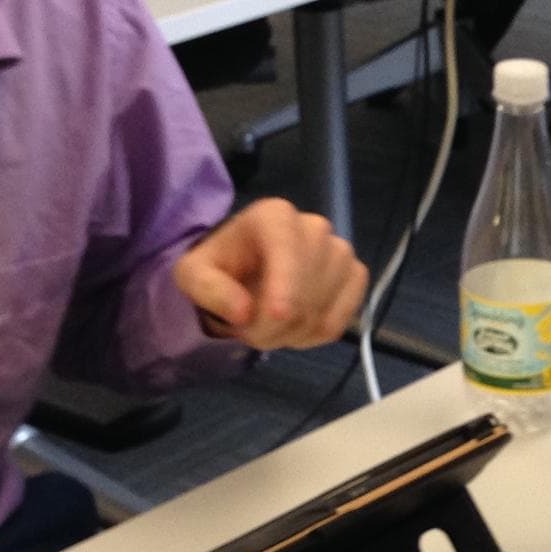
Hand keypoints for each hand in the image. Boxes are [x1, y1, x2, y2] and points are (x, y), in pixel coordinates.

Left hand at [173, 199, 367, 350]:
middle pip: (305, 290)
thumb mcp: (194, 274)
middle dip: (275, 325)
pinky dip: (316, 335)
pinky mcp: (355, 276)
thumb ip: (209, 289)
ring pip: (322, 311)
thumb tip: (243, 312)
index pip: (289, 251)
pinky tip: (296, 329)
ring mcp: (341, 251)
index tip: (276, 316)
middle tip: (248, 332)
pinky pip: (341, 319)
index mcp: (275, 217)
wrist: (247, 269)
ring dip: (292, 334)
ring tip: (270, 328)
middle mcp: (315, 227)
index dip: (287, 286)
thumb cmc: (222, 266)